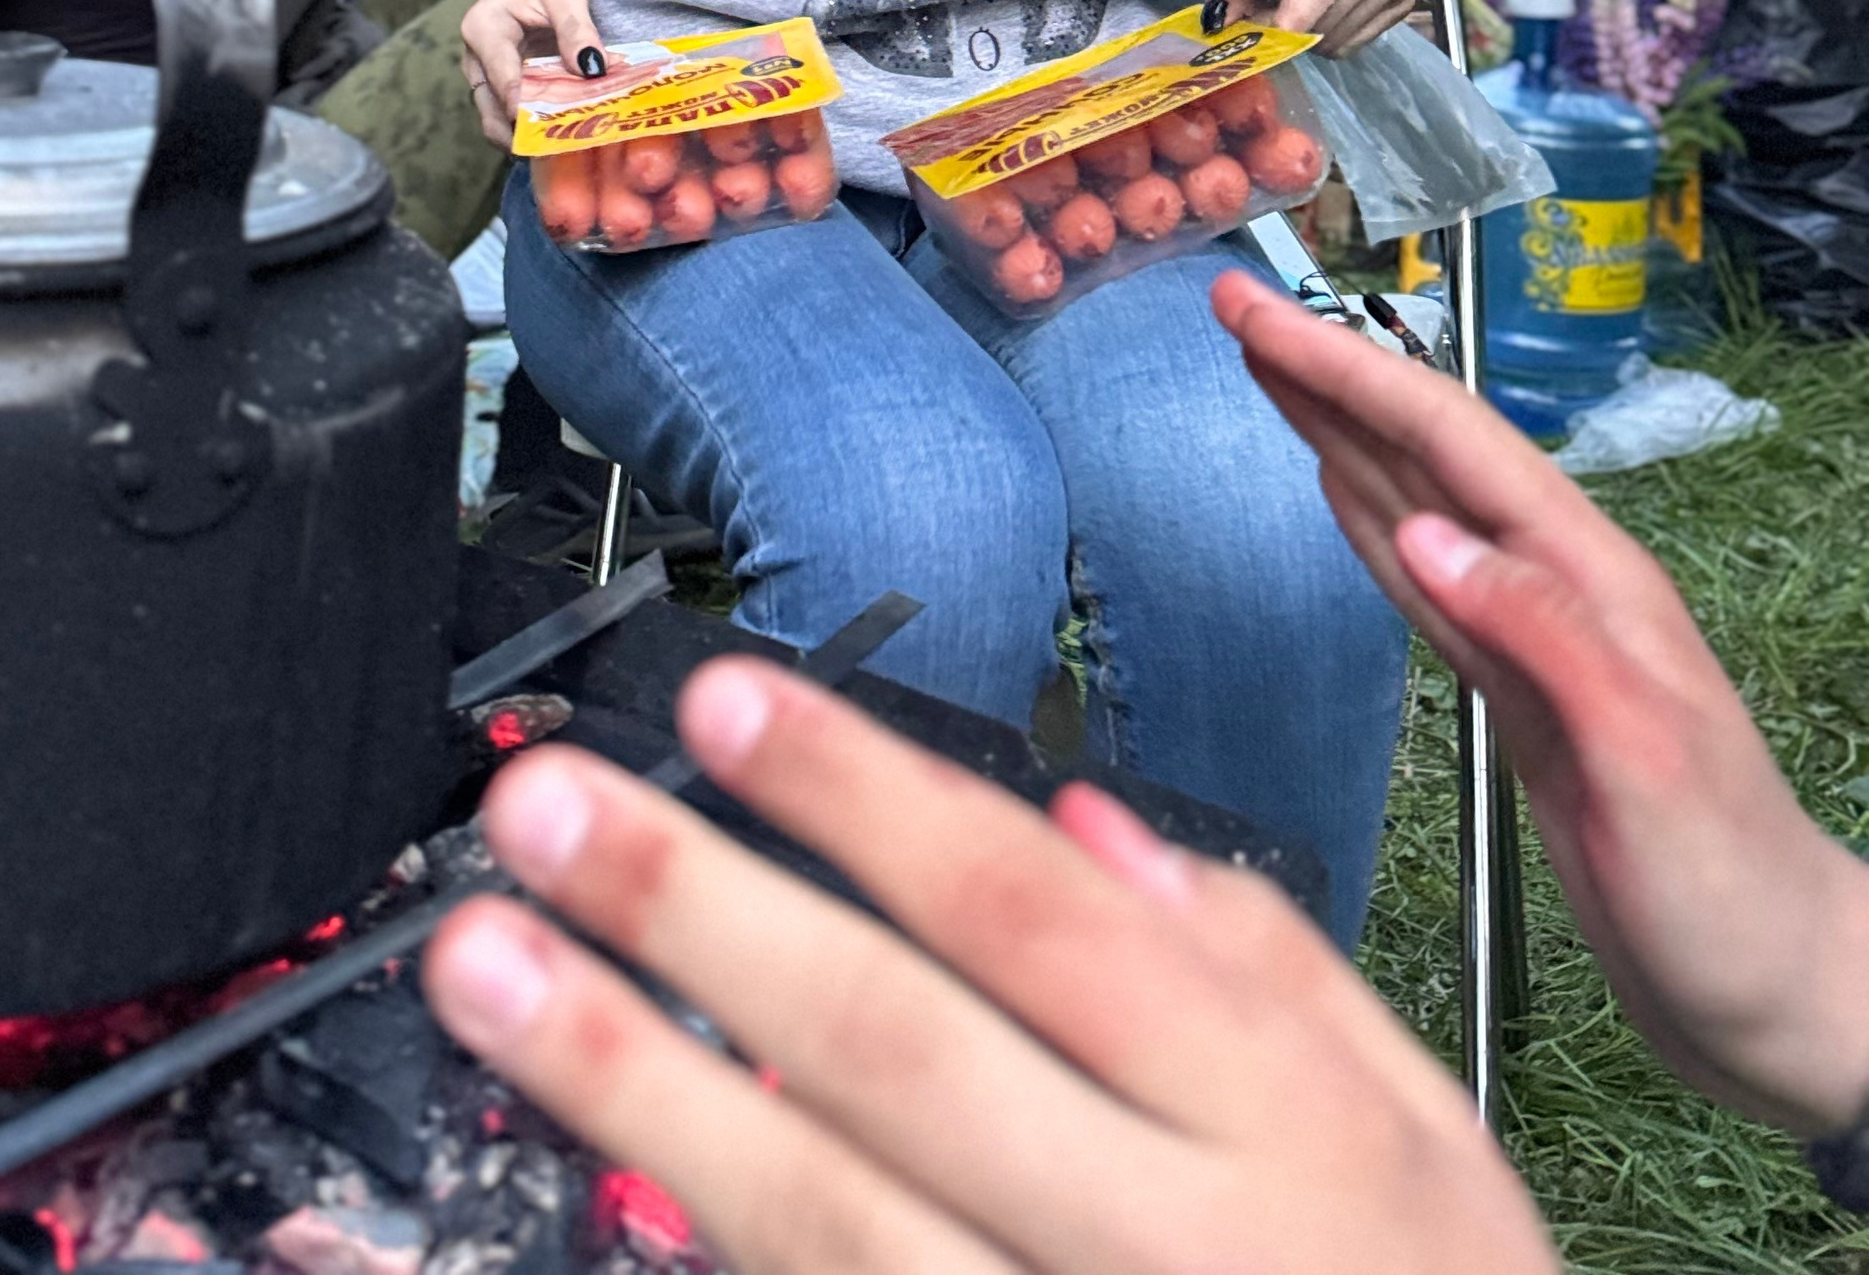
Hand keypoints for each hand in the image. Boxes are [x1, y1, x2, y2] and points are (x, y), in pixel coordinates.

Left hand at [423, 657, 1556, 1274]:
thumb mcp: (1428, 1133)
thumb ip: (1266, 967)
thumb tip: (1085, 821)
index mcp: (1274, 1126)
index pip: (1036, 918)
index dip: (865, 797)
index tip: (725, 697)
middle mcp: (1157, 1244)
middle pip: (894, 1050)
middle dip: (697, 912)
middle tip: (538, 810)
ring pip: (814, 1216)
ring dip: (629, 1082)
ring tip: (488, 967)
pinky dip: (687, 1257)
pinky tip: (583, 1189)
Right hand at [459, 0, 601, 146]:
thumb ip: (577, 30)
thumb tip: (592, 70)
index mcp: (484, 31)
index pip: (502, 83)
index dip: (525, 113)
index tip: (554, 135)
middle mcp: (478, 56)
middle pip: (492, 110)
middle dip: (523, 134)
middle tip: (561, 152)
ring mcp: (489, 69)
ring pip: (501, 114)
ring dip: (530, 131)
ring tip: (568, 145)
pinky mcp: (507, 74)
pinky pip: (516, 105)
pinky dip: (537, 118)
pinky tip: (567, 128)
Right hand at [1214, 261, 1868, 1135]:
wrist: (1778, 996)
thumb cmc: (1732, 892)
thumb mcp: (1643, 758)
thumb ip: (1539, 635)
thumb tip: (1422, 533)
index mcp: (1592, 581)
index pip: (1449, 443)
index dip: (1348, 371)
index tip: (1263, 315)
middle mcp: (1558, 590)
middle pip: (1423, 452)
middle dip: (1326, 373)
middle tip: (1237, 308)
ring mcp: (1534, 640)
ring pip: (1412, 503)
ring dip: (1335, 429)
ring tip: (1269, 366)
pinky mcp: (1514, 696)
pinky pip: (1420, 583)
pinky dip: (1366, 521)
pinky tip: (1339, 487)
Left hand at [1260, 0, 1420, 54]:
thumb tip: (1222, 17)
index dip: (1300, 8)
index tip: (1275, 32)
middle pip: (1334, 11)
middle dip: (1293, 26)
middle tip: (1257, 23)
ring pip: (1343, 33)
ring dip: (1308, 34)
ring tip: (1286, 10)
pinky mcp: (1404, 0)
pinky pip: (1356, 41)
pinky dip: (1328, 38)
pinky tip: (1313, 14)